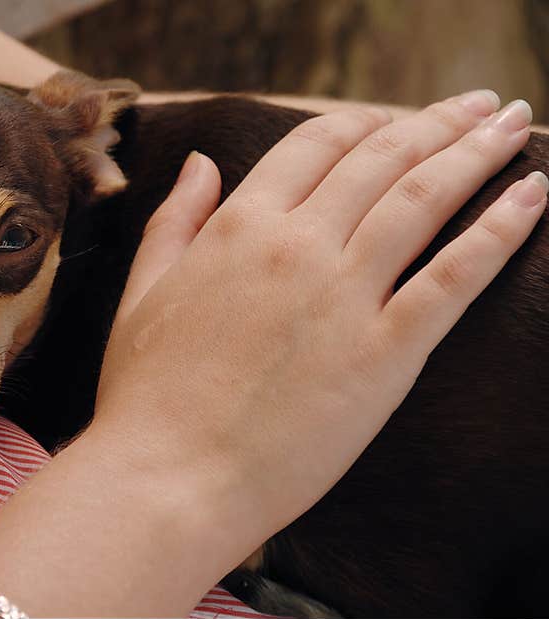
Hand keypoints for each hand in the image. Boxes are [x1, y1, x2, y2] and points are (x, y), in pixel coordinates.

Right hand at [91, 91, 545, 561]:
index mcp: (236, 227)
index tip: (392, 119)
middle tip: (478, 104)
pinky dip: (500, 229)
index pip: (314, 146)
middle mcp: (296, 244)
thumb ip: (174, 221)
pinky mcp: (385, 353)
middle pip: (382, 159)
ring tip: (511, 125)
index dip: (360, 123)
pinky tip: (532, 195)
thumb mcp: (143, 293)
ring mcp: (344, 296)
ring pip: (424, 199)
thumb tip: (202, 160)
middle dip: (437, 122)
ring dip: (476, 153)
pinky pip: (455, 276)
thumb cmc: (146, 396)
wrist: (169, 479)